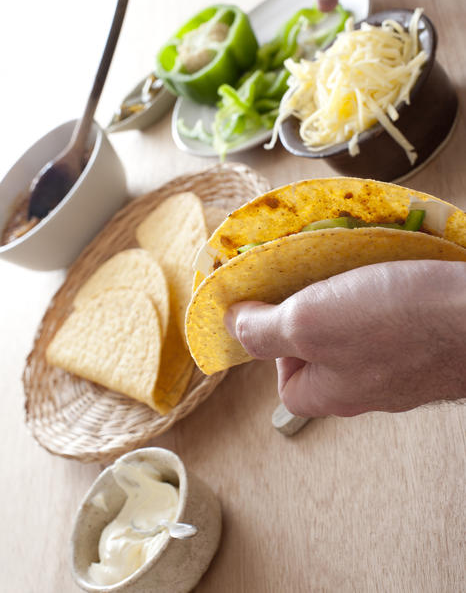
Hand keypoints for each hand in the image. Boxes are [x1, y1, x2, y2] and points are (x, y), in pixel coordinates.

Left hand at [224, 260, 465, 416]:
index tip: (286, 309)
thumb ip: (263, 329)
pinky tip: (393, 277)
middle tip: (325, 282)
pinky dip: (386, 298)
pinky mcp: (429, 347)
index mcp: (332, 393)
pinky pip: (393, 324)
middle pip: (323, 355)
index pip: (287, 383)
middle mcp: (368, 389)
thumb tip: (230, 324)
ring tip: (358, 273)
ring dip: (351, 300)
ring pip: (359, 337)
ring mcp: (403, 370)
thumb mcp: (308, 323)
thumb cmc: (394, 322)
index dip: (276, 345)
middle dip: (316, 313)